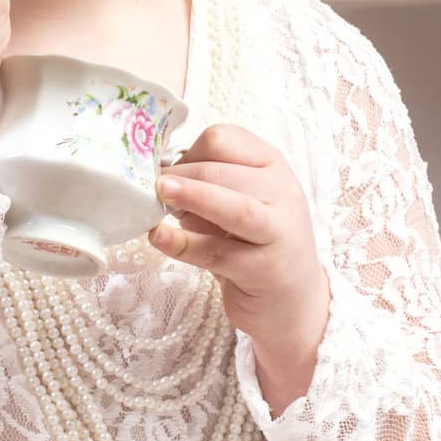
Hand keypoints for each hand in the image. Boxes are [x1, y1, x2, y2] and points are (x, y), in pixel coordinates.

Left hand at [150, 122, 327, 339]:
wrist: (291, 300)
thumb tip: (159, 174)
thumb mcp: (234, 202)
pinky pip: (219, 253)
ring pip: (234, 207)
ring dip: (193, 196)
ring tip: (159, 193)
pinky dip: (185, 244)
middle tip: (149, 187)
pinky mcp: (267, 270)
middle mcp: (283, 193)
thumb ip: (207, 184)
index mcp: (271, 165)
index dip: (189, 151)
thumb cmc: (252, 242)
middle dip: (181, 176)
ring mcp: (279, 232)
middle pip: (223, 171)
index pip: (226, 140)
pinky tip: (160, 238)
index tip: (166, 170)